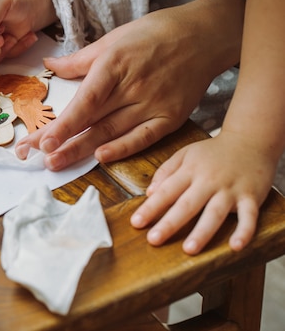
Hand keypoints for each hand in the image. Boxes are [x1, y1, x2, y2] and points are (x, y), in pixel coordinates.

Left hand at [15, 0, 243, 169]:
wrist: (205, 35)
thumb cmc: (155, 33)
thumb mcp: (114, 39)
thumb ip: (80, 59)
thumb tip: (49, 65)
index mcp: (115, 64)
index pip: (85, 101)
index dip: (63, 124)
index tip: (42, 142)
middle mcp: (134, 87)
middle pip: (93, 121)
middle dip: (62, 141)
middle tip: (36, 158)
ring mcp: (154, 104)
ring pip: (112, 133)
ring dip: (83, 150)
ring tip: (56, 163)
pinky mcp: (171, 117)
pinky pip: (143, 138)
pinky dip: (122, 149)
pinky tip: (100, 158)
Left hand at [130, 131, 273, 254]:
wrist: (251, 140)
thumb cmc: (213, 153)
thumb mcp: (185, 154)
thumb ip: (166, 172)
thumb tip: (149, 193)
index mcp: (190, 171)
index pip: (166, 191)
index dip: (150, 207)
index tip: (136, 223)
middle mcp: (208, 181)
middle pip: (187, 205)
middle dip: (169, 223)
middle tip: (153, 240)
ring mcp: (230, 189)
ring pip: (215, 213)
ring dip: (202, 232)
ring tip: (189, 249)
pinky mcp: (251, 196)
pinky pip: (249, 216)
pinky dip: (244, 231)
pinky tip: (235, 246)